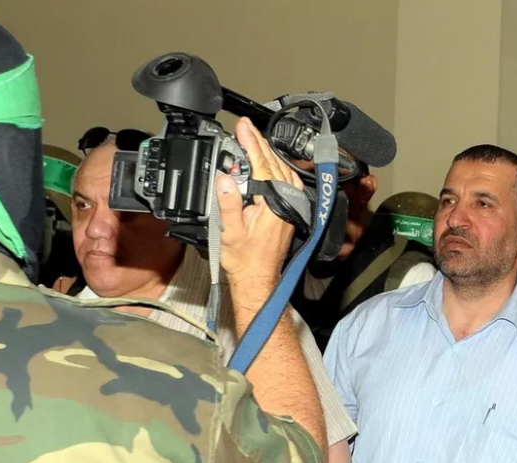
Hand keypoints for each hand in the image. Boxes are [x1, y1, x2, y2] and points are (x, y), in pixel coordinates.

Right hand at [216, 117, 303, 283]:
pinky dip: (276, 168)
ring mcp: (290, 208)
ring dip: (268, 154)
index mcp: (274, 205)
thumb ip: (228, 203)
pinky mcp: (289, 212)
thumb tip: (225, 179)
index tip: (242, 127)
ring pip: (282, 171)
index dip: (251, 144)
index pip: (262, 165)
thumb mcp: (230, 232)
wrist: (258, 280)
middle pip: (274, 164)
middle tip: (245, 127)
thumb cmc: (246, 261)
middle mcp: (287, 204)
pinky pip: (286, 182)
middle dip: (258, 143)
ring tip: (253, 140)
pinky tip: (268, 164)